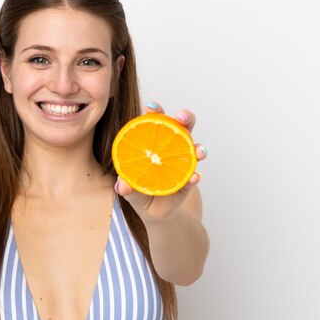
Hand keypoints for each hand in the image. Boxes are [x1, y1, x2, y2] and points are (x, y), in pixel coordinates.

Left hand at [115, 101, 207, 222]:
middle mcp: (171, 147)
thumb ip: (125, 186)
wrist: (151, 212)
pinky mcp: (189, 181)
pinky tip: (194, 177)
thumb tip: (121, 185)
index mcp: (154, 142)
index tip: (151, 107)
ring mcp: (182, 163)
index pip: (155, 121)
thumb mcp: (128, 189)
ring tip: (198, 151)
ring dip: (198, 147)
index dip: (156, 111)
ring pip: (194, 148)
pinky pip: (194, 176)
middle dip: (185, 117)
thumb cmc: (138, 190)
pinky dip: (195, 176)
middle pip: (181, 126)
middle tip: (181, 117)